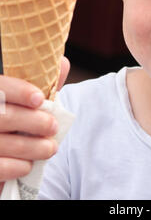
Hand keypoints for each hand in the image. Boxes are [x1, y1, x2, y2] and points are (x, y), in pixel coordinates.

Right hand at [0, 56, 69, 192]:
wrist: (2, 146)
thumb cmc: (15, 115)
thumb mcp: (27, 97)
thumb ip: (43, 81)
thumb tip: (63, 64)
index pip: (2, 87)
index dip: (20, 91)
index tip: (40, 99)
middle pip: (4, 117)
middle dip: (34, 122)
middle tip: (53, 126)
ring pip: (4, 144)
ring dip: (33, 147)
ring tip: (50, 148)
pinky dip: (16, 167)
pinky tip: (28, 165)